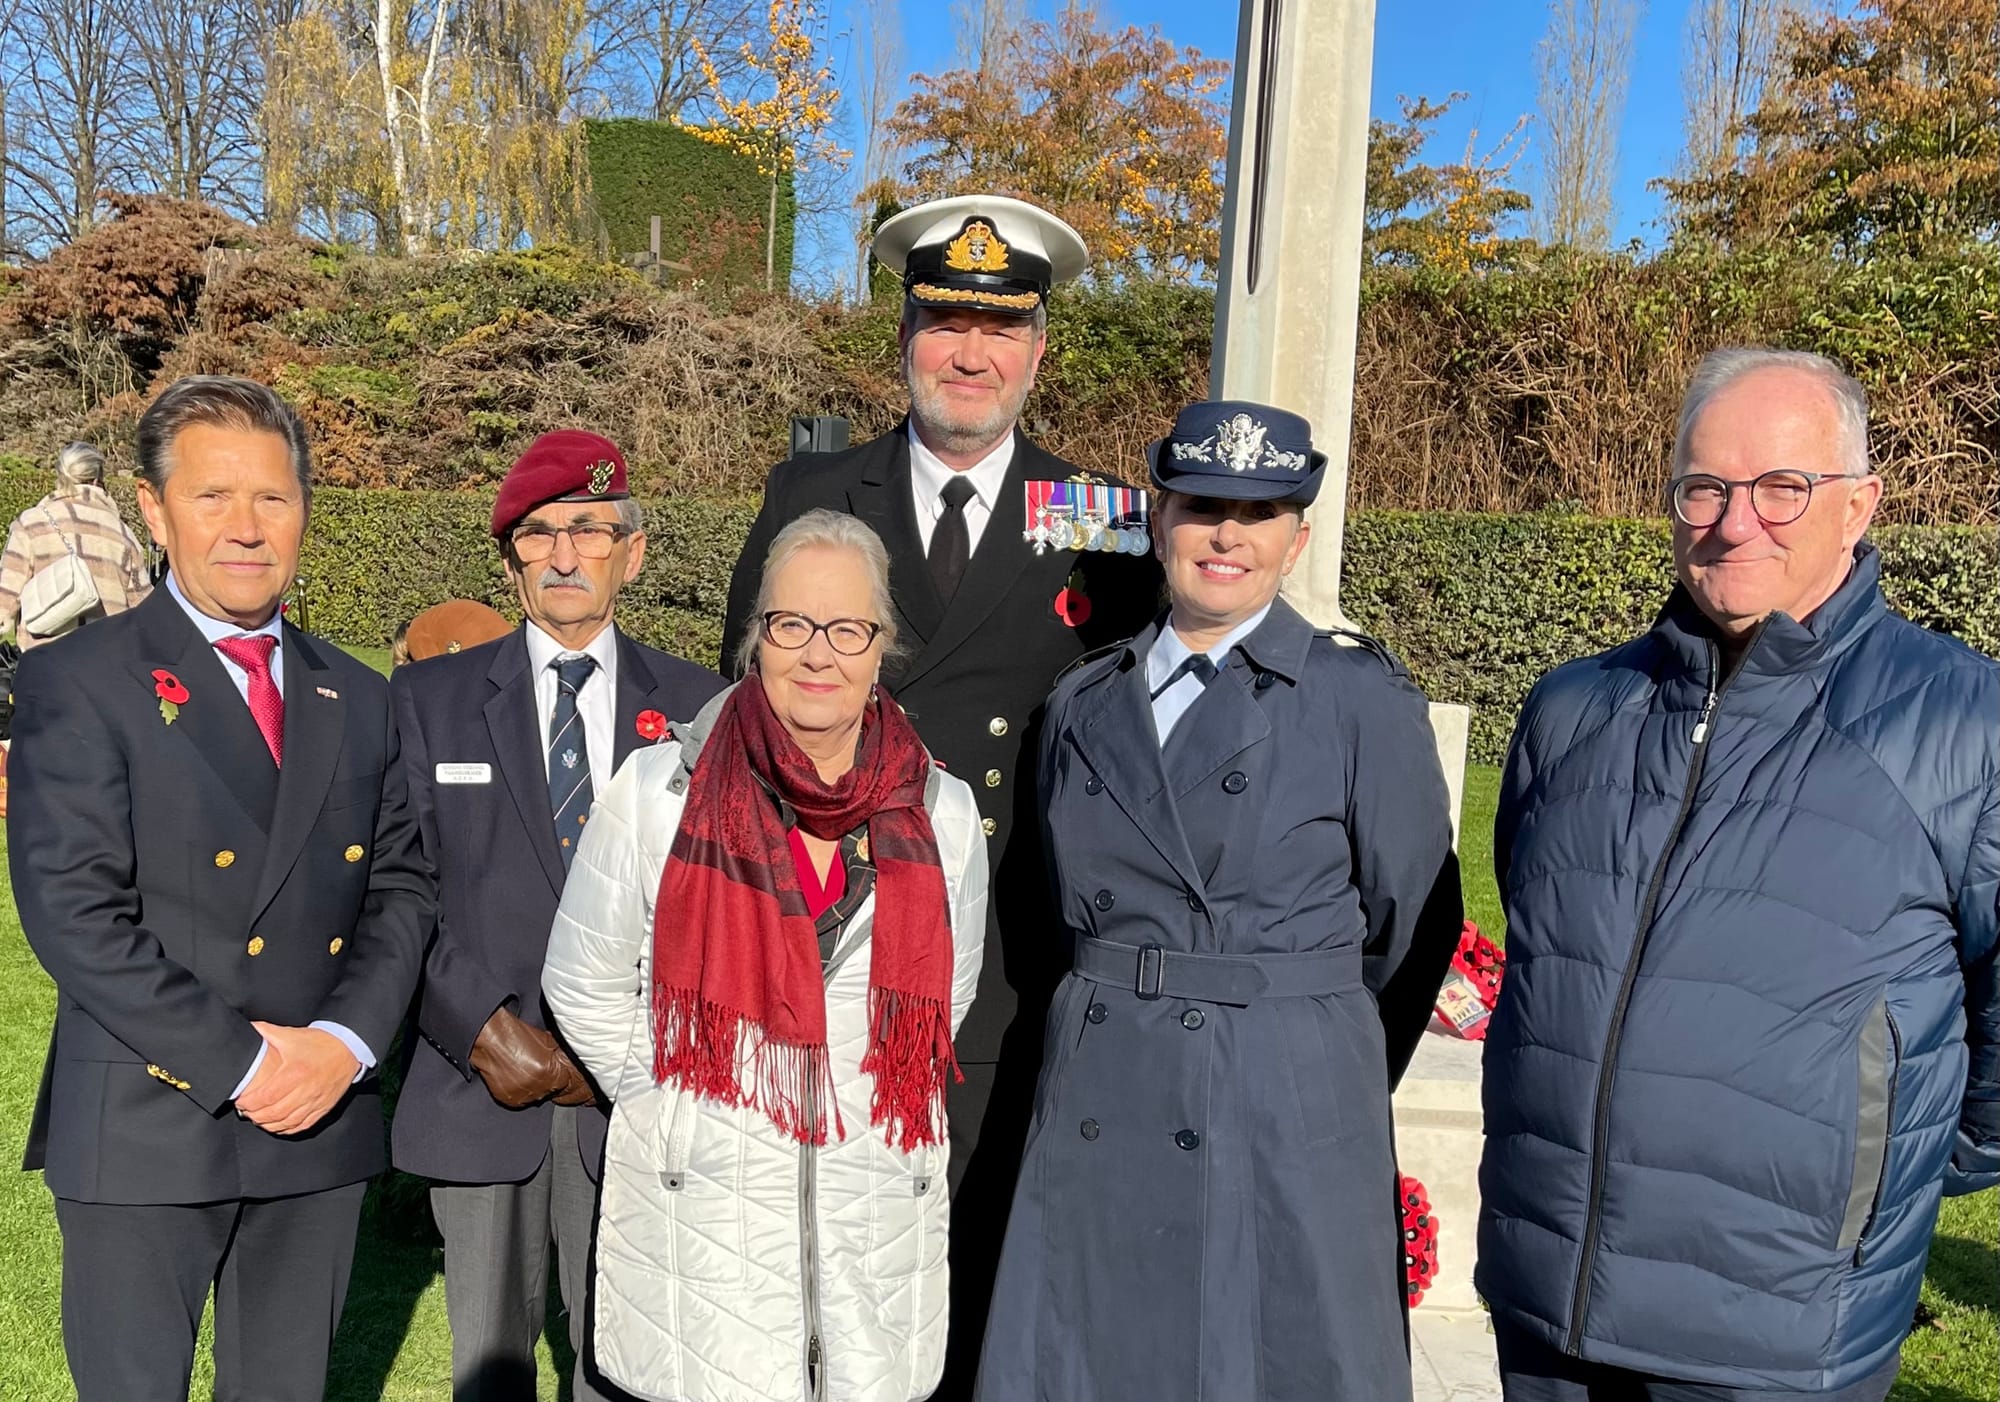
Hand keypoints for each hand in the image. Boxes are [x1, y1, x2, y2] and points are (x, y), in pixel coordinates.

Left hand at [237, 1024, 360, 1134]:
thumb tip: (247, 1027)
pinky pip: (302, 1126)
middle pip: (274, 1113)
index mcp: (295, 1073)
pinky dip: (287, 1129)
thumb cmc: (320, 1043)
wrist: (349, 1049)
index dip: (249, 1103)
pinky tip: (278, 1125)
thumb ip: (266, 1032)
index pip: (265, 1097)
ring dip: (269, 1124)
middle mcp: (306, 1090)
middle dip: (255, 1116)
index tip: (241, 1101)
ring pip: (287, 1122)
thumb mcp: (292, 1035)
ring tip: (258, 1118)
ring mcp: (316, 1101)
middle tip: (246, 1111)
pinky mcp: (323, 1108)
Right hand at [470, 1007, 587, 1107]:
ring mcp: (521, 1095)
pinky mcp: (506, 1099)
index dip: (560, 1075)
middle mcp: (537, 1087)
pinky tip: (515, 1077)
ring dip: (533, 1087)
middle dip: (547, 1081)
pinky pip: (519, 1100)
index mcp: (551, 1073)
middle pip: (551, 1091)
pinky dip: (519, 1091)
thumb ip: (559, 1055)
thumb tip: (566, 1061)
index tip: (554, 1070)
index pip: (565, 1083)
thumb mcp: (548, 1041)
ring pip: (535, 1097)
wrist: (490, 1038)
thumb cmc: (515, 1036)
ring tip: (524, 1072)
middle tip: (536, 1069)